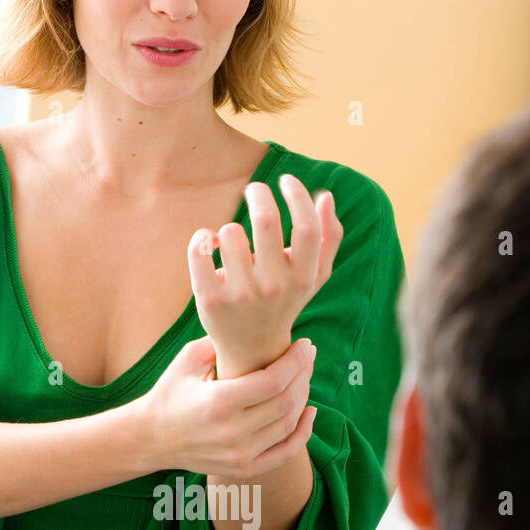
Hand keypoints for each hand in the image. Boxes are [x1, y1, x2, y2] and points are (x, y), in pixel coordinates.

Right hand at [136, 333, 315, 479]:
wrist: (151, 438)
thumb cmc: (171, 392)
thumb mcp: (189, 359)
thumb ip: (223, 341)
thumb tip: (258, 325)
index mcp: (219, 402)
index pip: (273, 381)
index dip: (296, 361)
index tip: (305, 344)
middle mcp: (232, 432)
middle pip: (286, 401)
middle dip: (304, 374)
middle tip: (308, 356)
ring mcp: (239, 455)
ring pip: (289, 424)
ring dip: (304, 397)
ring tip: (304, 376)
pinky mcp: (244, 469)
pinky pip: (286, 453)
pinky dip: (303, 433)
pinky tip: (310, 412)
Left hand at [188, 176, 342, 378]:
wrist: (251, 349)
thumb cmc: (285, 301)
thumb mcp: (313, 277)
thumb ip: (328, 238)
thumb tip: (325, 197)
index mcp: (301, 278)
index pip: (307, 227)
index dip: (297, 195)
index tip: (285, 180)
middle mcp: (273, 287)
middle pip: (266, 219)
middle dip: (258, 193)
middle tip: (254, 189)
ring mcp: (240, 294)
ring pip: (231, 231)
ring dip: (230, 228)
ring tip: (233, 241)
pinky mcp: (210, 299)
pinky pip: (201, 248)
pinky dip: (202, 238)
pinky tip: (210, 243)